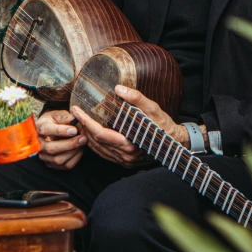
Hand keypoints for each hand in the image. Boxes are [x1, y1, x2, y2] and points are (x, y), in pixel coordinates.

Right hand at [36, 109, 86, 169]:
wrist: (49, 129)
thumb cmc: (54, 120)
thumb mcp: (58, 114)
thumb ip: (65, 117)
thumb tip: (74, 119)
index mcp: (38, 128)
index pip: (46, 130)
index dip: (61, 131)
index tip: (74, 130)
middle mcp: (38, 144)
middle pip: (51, 148)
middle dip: (69, 144)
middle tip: (83, 138)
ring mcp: (43, 155)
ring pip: (58, 159)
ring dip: (73, 151)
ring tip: (83, 142)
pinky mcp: (50, 163)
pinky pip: (64, 166)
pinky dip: (74, 158)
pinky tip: (80, 149)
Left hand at [70, 86, 201, 167]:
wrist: (176, 144)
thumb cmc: (164, 125)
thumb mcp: (152, 108)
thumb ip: (135, 98)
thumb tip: (118, 88)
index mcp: (130, 143)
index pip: (100, 134)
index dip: (86, 122)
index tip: (77, 110)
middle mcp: (125, 156)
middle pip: (96, 143)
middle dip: (83, 127)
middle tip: (75, 112)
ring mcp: (125, 161)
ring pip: (99, 151)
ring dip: (87, 136)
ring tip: (81, 121)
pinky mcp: (126, 162)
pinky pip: (105, 154)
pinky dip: (96, 144)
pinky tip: (93, 133)